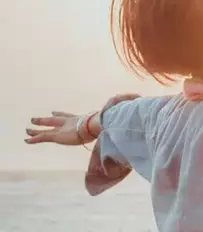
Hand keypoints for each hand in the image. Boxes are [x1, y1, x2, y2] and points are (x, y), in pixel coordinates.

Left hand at [24, 93, 139, 145]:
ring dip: (37, 127)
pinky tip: (26, 138)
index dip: (61, 113)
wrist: (105, 122)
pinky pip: (44, 137)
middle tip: (36, 118)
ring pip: (48, 127)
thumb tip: (137, 103)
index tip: (54, 111)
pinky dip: (35, 137)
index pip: (70, 116)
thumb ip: (125, 110)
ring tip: (26, 127)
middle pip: (57, 119)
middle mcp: (72, 121)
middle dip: (47, 119)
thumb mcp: (119, 116)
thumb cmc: (113, 120)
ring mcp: (65, 127)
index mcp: (82, 119)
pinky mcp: (60, 135)